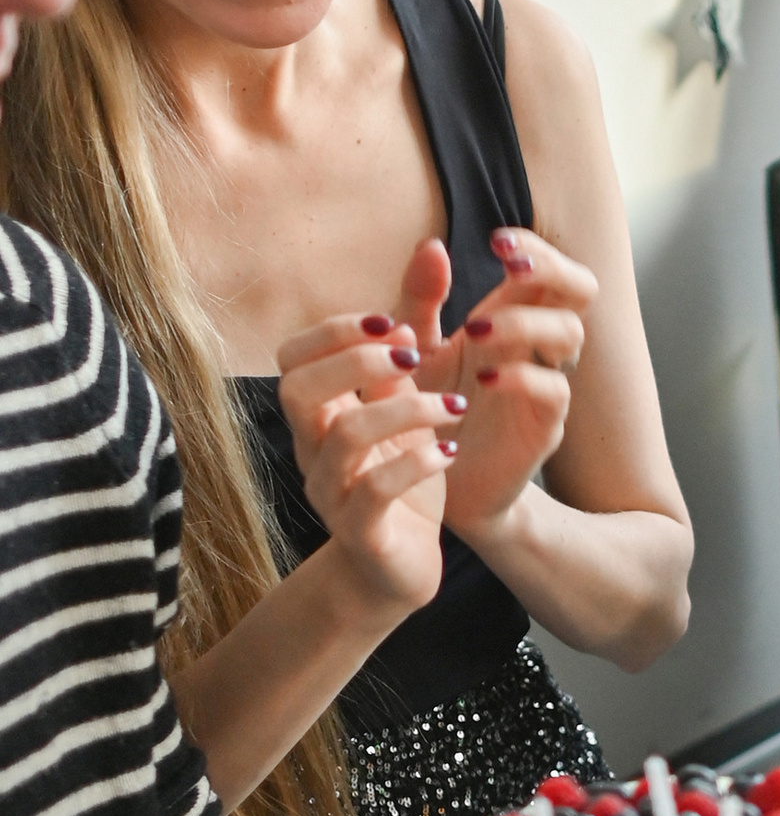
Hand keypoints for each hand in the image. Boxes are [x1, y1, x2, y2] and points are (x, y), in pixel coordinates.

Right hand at [274, 291, 458, 618]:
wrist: (397, 569)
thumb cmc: (398, 473)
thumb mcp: (407, 393)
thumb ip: (414, 326)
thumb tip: (434, 246)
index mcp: (320, 414)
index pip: (293, 358)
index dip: (336, 332)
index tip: (394, 321)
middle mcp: (313, 450)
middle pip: (298, 391)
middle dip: (355, 362)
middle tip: (412, 353)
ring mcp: (330, 494)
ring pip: (343, 439)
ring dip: (403, 411)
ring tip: (451, 406)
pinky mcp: (362, 534)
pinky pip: (374, 495)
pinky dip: (415, 465)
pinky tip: (449, 451)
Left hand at [438, 227, 594, 539]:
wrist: (434, 484)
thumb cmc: (429, 409)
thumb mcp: (414, 348)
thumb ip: (420, 299)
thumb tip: (432, 244)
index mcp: (510, 318)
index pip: (546, 267)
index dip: (533, 247)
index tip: (496, 243)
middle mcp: (536, 346)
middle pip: (580, 289)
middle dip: (552, 267)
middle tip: (511, 266)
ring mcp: (545, 384)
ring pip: (571, 333)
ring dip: (525, 321)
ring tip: (475, 332)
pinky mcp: (543, 427)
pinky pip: (554, 390)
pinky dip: (522, 376)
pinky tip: (483, 378)